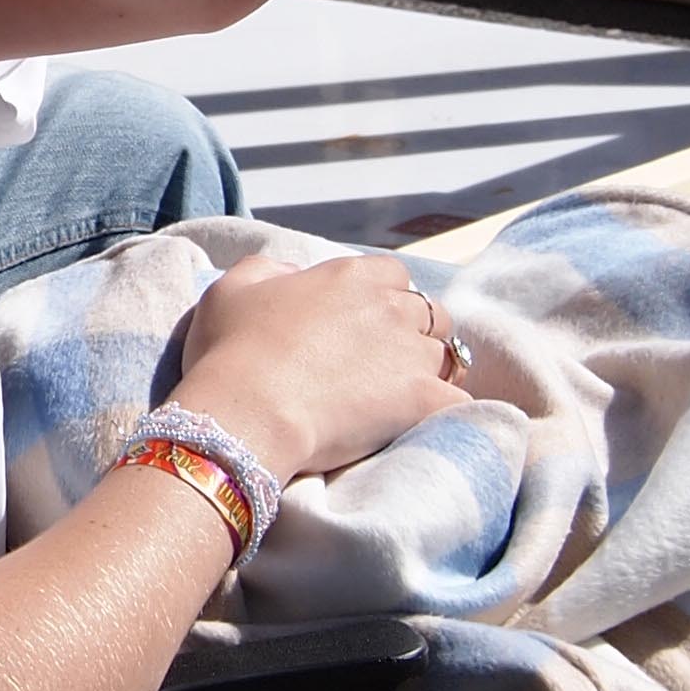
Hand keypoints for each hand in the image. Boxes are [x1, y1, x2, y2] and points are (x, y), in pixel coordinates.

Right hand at [171, 252, 468, 483]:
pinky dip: (446, 411)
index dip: (383, 297)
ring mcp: (411, 354)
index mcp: (350, 277)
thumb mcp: (231, 288)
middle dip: (415, 333)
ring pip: (447, 357)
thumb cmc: (231, 351)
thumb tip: (291, 272)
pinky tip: (425, 422)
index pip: (393, 274)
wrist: (249, 410)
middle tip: (386, 363)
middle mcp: (390, 307)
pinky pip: (458, 401)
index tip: (365, 322)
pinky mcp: (423, 400)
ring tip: (402, 397)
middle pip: (430, 314)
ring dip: (430, 372)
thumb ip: (266, 268)